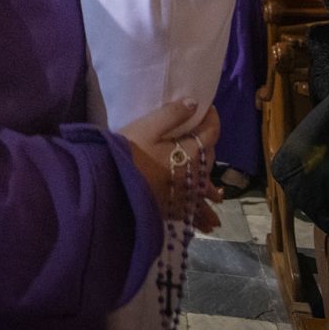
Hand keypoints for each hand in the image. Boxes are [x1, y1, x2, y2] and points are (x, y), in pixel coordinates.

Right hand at [120, 99, 221, 233]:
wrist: (110, 187)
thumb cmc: (128, 153)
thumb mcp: (147, 127)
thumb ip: (172, 114)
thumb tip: (195, 104)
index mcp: (192, 153)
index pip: (211, 132)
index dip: (212, 118)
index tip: (207, 108)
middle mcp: (195, 176)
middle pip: (209, 158)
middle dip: (208, 147)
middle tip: (200, 138)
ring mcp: (186, 195)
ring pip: (205, 190)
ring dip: (211, 191)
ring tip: (218, 197)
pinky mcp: (175, 209)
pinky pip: (195, 212)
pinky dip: (202, 214)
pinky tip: (207, 225)